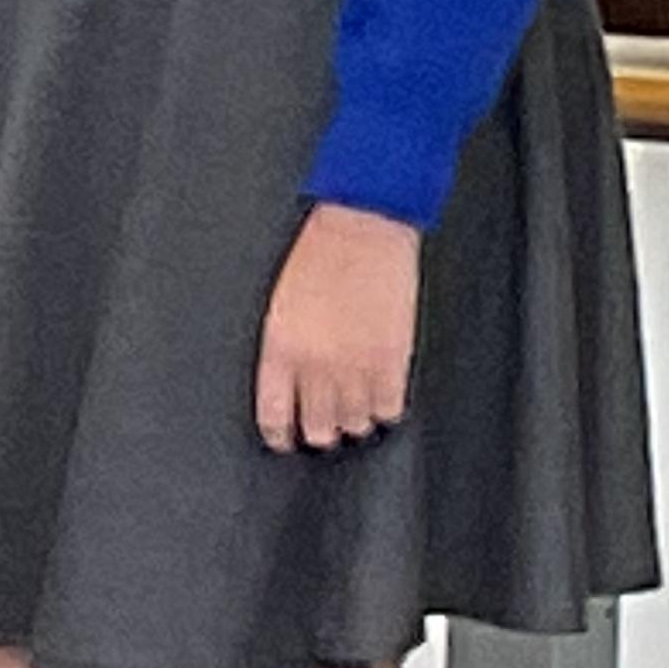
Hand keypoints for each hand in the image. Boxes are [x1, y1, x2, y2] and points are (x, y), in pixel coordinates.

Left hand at [256, 202, 419, 453]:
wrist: (362, 229)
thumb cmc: (318, 256)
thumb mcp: (281, 306)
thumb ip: (284, 352)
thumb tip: (290, 389)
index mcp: (281, 349)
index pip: (275, 415)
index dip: (280, 435)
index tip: (285, 439)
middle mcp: (317, 365)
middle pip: (318, 429)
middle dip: (319, 430)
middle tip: (324, 424)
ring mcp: (358, 366)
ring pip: (356, 425)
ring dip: (354, 420)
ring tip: (354, 407)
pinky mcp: (394, 361)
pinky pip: (390, 410)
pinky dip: (385, 408)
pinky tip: (380, 395)